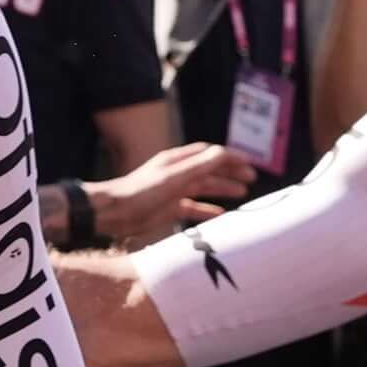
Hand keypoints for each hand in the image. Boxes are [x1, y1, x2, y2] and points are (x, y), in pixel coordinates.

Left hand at [94, 140, 254, 244]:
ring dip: (223, 188)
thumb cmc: (142, 191)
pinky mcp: (170, 208)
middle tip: (252, 178)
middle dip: (231, 171)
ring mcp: (174, 191)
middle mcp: (177, 173)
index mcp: (178, 160)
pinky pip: (194, 208)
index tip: (250, 162)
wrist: (115, 213)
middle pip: (210, 169)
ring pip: (204, 187)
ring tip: (243, 192)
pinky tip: (221, 214)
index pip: (209, 153)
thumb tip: (224, 152)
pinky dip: (208, 209)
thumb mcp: (174, 176)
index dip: (230, 155)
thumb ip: (199, 165)